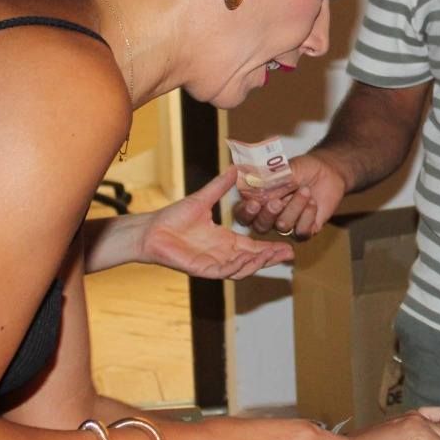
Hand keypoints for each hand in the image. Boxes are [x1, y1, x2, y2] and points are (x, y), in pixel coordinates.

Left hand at [138, 168, 293, 278]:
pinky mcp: (200, 269)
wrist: (150, 229)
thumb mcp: (203, 199)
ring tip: (270, 255)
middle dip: (271, 258)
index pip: (253, 246)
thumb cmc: (173, 217)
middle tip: (289, 253)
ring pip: (241, 269)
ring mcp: (212, 264)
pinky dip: (235, 267)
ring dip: (256, 263)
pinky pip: (222, 272)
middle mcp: (222, 255)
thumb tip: (236, 167)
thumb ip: (221, 186)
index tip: (288, 244)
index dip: (270, 247)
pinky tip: (246, 259)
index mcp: (225, 241)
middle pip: (252, 260)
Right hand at [233, 153, 347, 238]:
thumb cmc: (302, 168)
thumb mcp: (284, 169)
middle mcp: (269, 216)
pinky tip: (313, 202)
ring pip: (282, 226)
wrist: (328, 171)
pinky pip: (301, 231)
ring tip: (305, 190)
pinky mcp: (305, 230)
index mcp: (258, 200)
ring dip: (294, 207)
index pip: (243, 213)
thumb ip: (270, 181)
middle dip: (268, 215)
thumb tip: (256, 190)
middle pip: (260, 226)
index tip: (253, 203)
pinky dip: (307, 215)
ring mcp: (287, 224)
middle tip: (277, 202)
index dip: (245, 212)